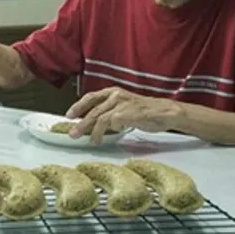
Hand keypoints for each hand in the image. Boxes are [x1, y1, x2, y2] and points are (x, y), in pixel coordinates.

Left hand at [65, 87, 180, 144]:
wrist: (165, 112)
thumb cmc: (146, 112)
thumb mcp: (125, 108)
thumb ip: (110, 113)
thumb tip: (94, 124)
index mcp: (113, 92)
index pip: (91, 97)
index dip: (79, 106)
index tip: (69, 115)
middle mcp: (116, 95)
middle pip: (93, 110)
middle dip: (81, 123)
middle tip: (72, 134)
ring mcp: (121, 104)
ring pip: (99, 118)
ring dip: (91, 131)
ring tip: (89, 141)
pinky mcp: (127, 113)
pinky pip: (110, 124)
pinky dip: (104, 132)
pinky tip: (103, 139)